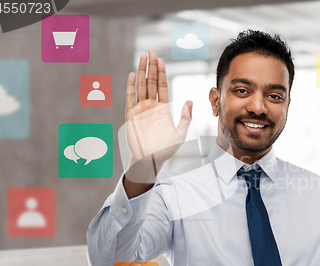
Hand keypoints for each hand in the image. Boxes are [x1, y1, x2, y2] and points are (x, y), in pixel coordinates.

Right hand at [125, 50, 192, 168]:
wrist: (150, 159)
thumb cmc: (166, 149)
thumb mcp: (180, 133)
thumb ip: (185, 118)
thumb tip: (190, 101)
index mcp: (163, 108)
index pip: (162, 86)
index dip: (162, 72)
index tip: (161, 60)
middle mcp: (151, 106)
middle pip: (151, 82)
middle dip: (152, 66)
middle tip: (151, 51)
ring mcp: (140, 109)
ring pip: (141, 86)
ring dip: (142, 71)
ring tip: (142, 57)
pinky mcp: (131, 114)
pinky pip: (130, 97)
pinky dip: (131, 86)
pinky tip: (133, 75)